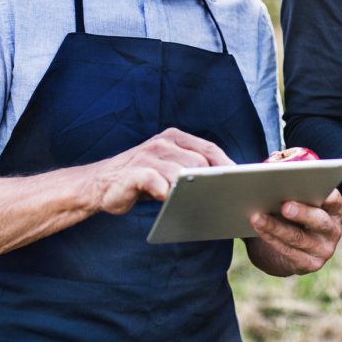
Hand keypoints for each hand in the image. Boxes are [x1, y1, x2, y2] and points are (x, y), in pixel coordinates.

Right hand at [88, 128, 232, 214]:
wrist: (99, 184)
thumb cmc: (141, 179)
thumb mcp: (167, 168)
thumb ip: (189, 170)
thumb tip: (224, 185)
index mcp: (175, 138)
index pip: (209, 149)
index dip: (228, 165)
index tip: (242, 181)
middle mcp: (163, 143)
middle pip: (199, 162)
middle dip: (212, 182)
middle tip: (222, 199)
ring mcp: (148, 155)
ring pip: (181, 172)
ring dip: (191, 189)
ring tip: (200, 203)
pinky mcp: (134, 172)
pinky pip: (155, 181)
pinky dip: (165, 191)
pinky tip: (169, 200)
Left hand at [245, 189, 341, 275]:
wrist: (284, 247)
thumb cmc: (289, 212)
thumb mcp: (295, 197)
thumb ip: (291, 183)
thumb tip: (274, 165)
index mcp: (335, 208)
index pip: (334, 200)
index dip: (325, 193)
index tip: (311, 184)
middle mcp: (333, 230)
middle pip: (320, 221)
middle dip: (302, 212)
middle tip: (284, 204)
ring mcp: (324, 250)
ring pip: (300, 238)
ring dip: (276, 227)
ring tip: (257, 216)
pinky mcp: (309, 264)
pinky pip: (289, 252)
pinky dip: (271, 239)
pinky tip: (258, 229)